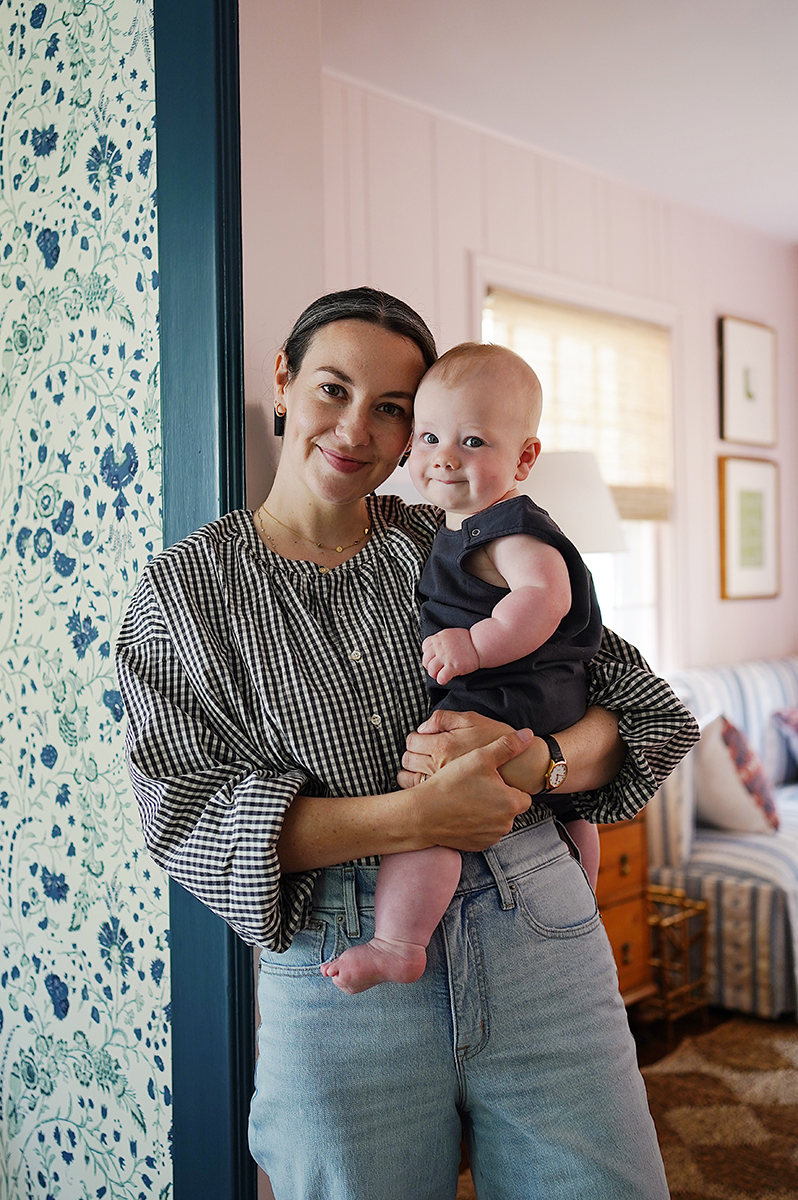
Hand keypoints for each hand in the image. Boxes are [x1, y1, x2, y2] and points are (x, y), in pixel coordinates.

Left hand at [398, 708, 515, 787]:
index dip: (414, 739)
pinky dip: (421, 790)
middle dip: (411, 755)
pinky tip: (431, 786)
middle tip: (419, 754)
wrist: (521, 768)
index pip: (412, 741)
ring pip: (411, 780)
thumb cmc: (497, 741)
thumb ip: (445, 718)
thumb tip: (423, 726)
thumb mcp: (473, 719)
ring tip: (420, 770)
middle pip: (408, 760)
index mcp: (444, 746)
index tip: (419, 741)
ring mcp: (444, 787)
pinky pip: (425, 796)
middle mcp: (439, 767)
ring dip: (410, 774)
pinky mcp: (450, 800)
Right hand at [408, 730, 533, 850]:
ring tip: (468, 797)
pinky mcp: (477, 845)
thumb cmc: (451, 785)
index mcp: (511, 803)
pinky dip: (476, 823)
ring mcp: (490, 837)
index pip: (524, 794)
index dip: (509, 785)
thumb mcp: (480, 758)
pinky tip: (462, 811)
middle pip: (510, 808)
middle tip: (478, 786)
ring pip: (497, 820)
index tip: (494, 779)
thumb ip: (507, 746)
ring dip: (488, 811)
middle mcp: (505, 824)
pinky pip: (483, 832)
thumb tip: (527, 736)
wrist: (424, 813)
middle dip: (498, 798)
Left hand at [422, 628, 479, 685]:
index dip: (428, 655)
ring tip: (439, 675)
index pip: (425, 647)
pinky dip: (441, 680)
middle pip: (426, 659)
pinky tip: (445, 679)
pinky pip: (441, 677)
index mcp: (439, 638)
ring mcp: (446, 657)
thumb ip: (441, 640)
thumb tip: (434, 650)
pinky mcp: (453, 666)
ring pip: (431, 669)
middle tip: (435, 669)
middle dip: (429, 666)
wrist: (480, 645)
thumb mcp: (451, 634)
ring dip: (434, 674)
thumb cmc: (468, 641)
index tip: (433, 659)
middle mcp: (440, 647)